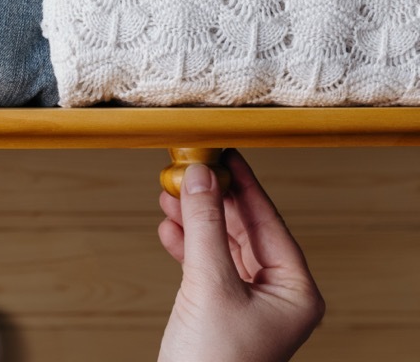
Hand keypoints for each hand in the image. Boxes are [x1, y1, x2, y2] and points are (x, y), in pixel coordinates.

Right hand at [157, 150, 323, 361]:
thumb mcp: (209, 285)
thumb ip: (204, 226)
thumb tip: (199, 176)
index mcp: (295, 292)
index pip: (269, 222)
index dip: (243, 184)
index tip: (224, 153)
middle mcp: (277, 296)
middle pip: (245, 230)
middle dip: (213, 200)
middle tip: (190, 168)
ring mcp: (248, 304)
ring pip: (223, 245)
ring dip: (195, 219)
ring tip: (172, 192)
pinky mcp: (220, 311)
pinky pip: (206, 264)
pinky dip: (186, 244)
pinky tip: (169, 227)